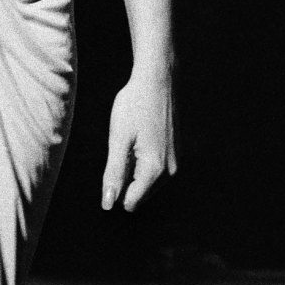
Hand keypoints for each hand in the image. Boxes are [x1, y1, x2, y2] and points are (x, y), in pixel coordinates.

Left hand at [101, 64, 176, 211]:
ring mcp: (176, 163)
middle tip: (123, 147)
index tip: (112, 163)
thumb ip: (113, 173)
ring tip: (132, 141)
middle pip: (139, 194)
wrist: (158, 81)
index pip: (131, 202)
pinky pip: (154, 170)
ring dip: (133, 169)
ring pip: (146, 183)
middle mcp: (171, 171)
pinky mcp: (176, 154)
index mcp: (155, 169)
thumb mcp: (118, 139)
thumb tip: (108, 204)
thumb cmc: (134, 106)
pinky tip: (140, 138)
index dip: (114, 189)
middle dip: (125, 178)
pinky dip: (142, 161)